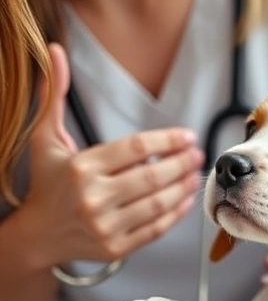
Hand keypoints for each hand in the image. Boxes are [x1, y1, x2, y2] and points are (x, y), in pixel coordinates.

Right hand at [22, 43, 203, 267]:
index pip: (135, 148)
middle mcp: (93, 198)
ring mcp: (105, 226)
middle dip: (182, 163)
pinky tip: (187, 200)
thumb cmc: (48, 186)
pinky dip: (176, 215)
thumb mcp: (46, 141)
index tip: (186, 136)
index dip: (167, 140)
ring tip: (196, 174)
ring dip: (184, 187)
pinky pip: (155, 230)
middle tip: (197, 154)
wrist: (37, 236)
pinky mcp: (115, 247)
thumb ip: (53, 98)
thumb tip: (55, 53)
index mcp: (81, 167)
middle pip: (151, 177)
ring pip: (157, 204)